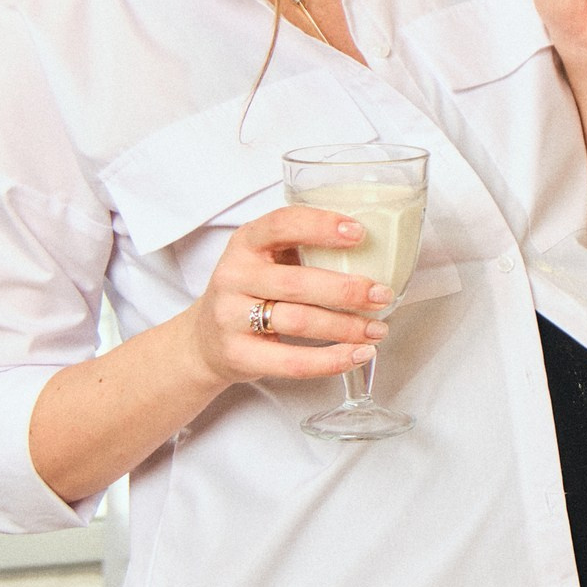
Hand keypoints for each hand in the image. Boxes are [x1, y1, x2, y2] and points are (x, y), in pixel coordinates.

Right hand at [180, 207, 392, 386]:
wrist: (204, 339)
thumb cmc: (253, 291)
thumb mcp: (268, 259)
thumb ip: (304, 249)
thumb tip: (376, 251)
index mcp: (246, 243)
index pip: (282, 225)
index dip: (321, 226)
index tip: (359, 233)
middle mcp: (234, 276)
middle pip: (297, 282)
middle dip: (347, 290)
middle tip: (382, 295)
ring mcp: (230, 317)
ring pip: (299, 322)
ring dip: (346, 328)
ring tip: (377, 329)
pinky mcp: (238, 355)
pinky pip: (292, 362)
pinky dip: (332, 360)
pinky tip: (358, 354)